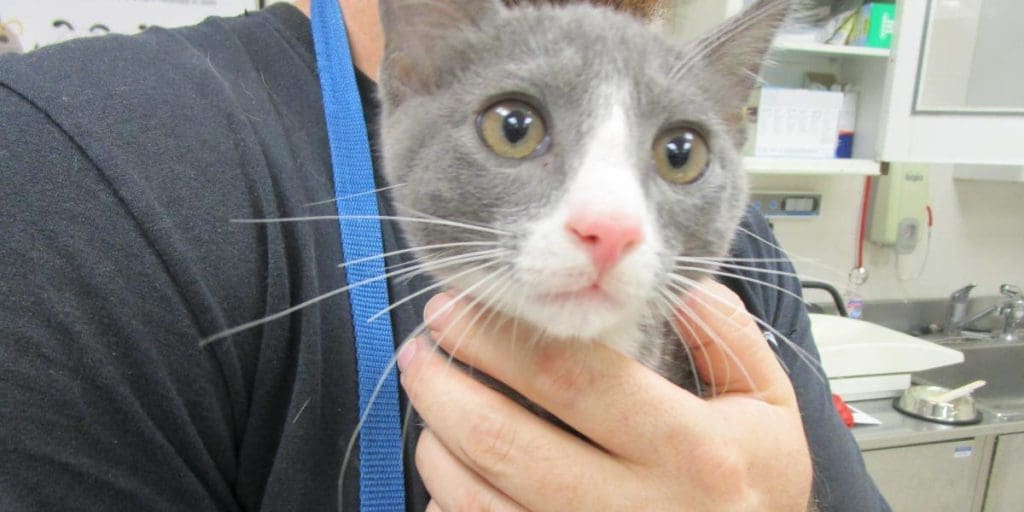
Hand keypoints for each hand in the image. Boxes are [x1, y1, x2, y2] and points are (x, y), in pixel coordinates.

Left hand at [397, 280, 812, 510]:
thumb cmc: (758, 487)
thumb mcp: (772, 407)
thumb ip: (728, 337)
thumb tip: (675, 285)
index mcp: (694, 451)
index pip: (572, 380)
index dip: (498, 340)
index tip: (455, 310)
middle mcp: (641, 509)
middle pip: (507, 441)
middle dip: (445, 387)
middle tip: (421, 351)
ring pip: (482, 499)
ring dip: (437, 443)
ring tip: (431, 401)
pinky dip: (451, 500)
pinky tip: (448, 469)